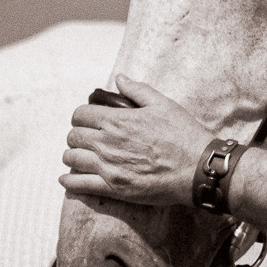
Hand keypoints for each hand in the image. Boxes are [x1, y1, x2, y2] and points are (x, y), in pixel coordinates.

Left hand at [60, 77, 212, 206]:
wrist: (198, 169)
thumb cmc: (184, 135)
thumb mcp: (164, 105)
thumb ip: (138, 90)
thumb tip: (119, 79)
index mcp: (117, 120)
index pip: (80, 115)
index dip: (82, 116)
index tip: (89, 121)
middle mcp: (107, 143)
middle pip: (73, 136)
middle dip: (78, 135)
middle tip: (87, 139)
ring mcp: (108, 167)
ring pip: (72, 159)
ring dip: (74, 156)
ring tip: (81, 157)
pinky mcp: (113, 187)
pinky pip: (78, 184)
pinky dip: (69, 181)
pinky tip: (68, 179)